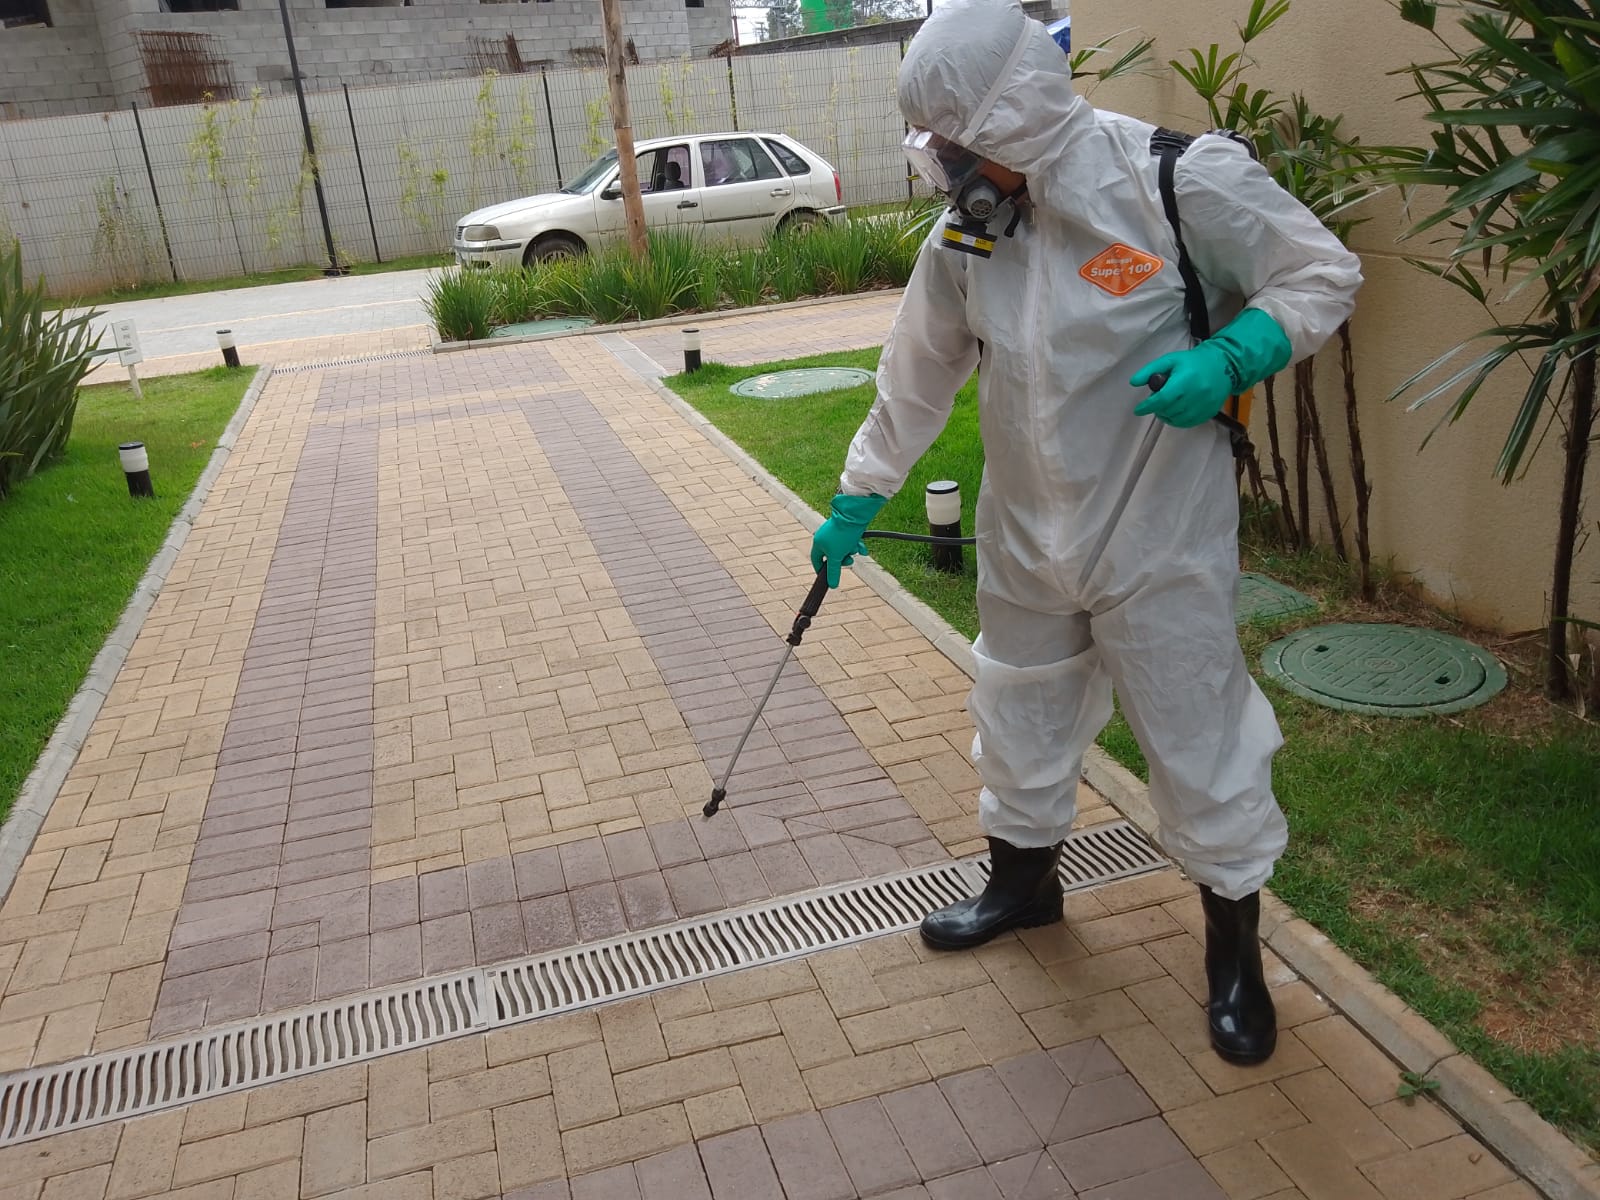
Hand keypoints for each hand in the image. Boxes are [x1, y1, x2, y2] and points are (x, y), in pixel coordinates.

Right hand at [810, 493, 887, 586]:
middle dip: (842, 559)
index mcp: (818, 543)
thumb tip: (832, 585)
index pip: (816, 560)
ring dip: (851, 551)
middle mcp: (825, 537)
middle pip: (832, 556)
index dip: (822, 570)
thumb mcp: (836, 556)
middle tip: (850, 560)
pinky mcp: (847, 528)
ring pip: (843, 549)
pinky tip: (863, 548)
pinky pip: (850, 541)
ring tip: (856, 548)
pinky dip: (856, 545)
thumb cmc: (841, 535)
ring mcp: (836, 532)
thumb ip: (834, 571)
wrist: (854, 515)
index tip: (829, 578)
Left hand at [1132, 308, 1292, 427]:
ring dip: (1166, 415)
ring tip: (1166, 405)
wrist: (1222, 366)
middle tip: (1156, 401)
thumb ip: (1150, 370)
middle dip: (1156, 408)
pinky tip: (1175, 412)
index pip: (1162, 399)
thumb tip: (1134, 382)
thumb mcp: (1171, 360)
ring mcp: (1203, 406)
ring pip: (1176, 419)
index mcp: (1185, 380)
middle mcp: (1195, 395)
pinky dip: (1177, 420)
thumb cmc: (1194, 362)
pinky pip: (1187, 423)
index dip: (1147, 406)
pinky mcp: (1208, 413)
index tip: (1138, 409)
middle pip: (1168, 410)